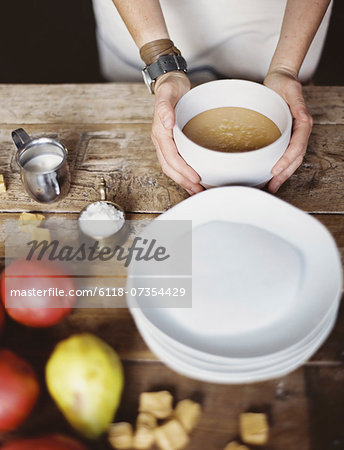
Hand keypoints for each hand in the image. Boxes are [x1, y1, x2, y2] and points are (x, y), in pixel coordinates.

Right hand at [151, 72, 202, 194]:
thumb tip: (166, 123)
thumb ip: (165, 107)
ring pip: (171, 167)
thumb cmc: (171, 86)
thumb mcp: (168, 91)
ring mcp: (165, 142)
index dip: (182, 169)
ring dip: (183, 180)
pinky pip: (175, 162)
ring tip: (196, 189)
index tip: (195, 177)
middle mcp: (160, 140)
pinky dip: (183, 173)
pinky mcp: (171, 143)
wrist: (169, 82)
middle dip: (183, 180)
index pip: (170, 156)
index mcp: (159, 131)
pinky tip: (193, 178)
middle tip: (198, 190)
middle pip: (169, 167)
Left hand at [263, 68, 312, 192]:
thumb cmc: (284, 83)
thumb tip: (303, 117)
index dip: (287, 160)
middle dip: (284, 174)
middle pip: (295, 158)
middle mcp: (299, 132)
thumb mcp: (291, 90)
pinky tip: (269, 174)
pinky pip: (283, 154)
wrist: (279, 79)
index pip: (297, 147)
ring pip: (291, 160)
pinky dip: (278, 166)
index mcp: (303, 123)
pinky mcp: (284, 137)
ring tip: (271, 186)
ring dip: (282, 174)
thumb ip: (298, 103)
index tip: (276, 170)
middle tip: (272, 186)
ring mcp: (292, 136)